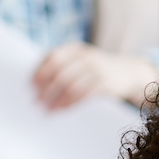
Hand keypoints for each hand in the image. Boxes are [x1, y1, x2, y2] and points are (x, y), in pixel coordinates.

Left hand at [33, 43, 158, 108]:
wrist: (128, 72)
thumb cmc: (97, 70)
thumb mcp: (81, 61)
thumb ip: (63, 67)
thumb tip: (38, 85)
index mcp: (75, 49)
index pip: (52, 57)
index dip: (40, 71)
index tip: (31, 86)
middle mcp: (85, 56)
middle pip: (59, 72)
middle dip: (46, 89)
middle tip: (36, 102)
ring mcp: (96, 69)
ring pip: (70, 85)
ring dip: (56, 99)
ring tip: (47, 110)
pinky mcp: (104, 83)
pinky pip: (82, 94)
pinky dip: (70, 103)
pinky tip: (61, 110)